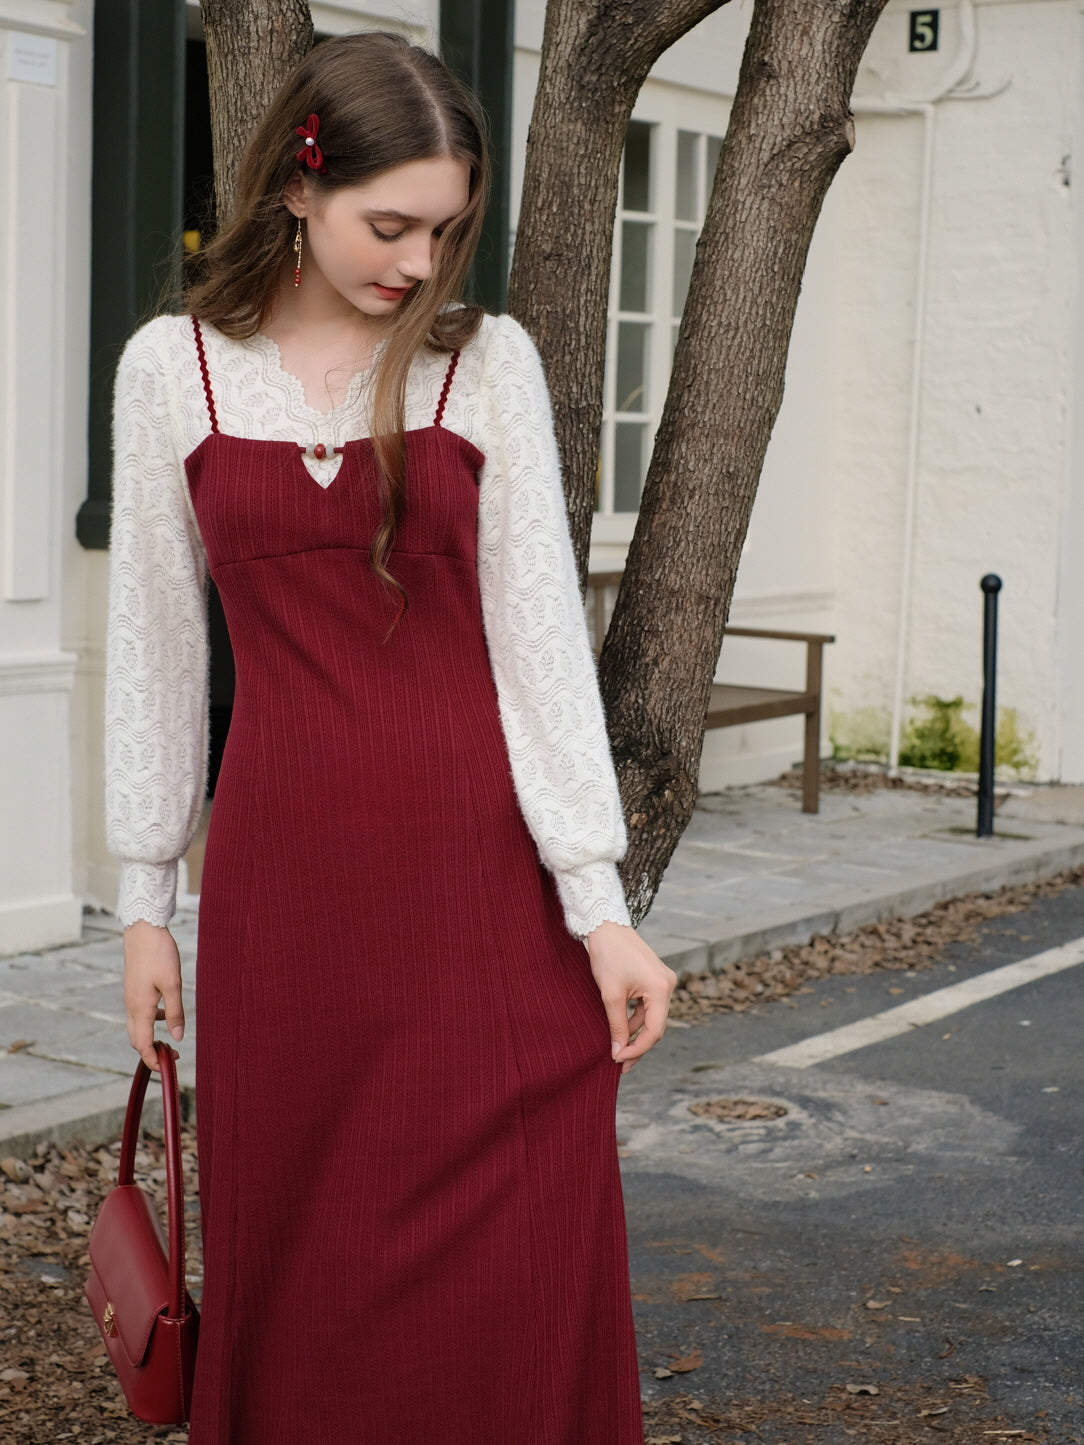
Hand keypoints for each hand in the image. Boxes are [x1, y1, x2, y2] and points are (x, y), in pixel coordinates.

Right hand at [123, 921, 183, 1070]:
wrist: (143, 930)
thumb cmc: (159, 954)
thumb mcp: (173, 984)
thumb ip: (174, 1012)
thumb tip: (177, 1038)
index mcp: (140, 1008)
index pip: (142, 1045)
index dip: (152, 1060)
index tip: (167, 1068)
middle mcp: (131, 1006)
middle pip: (137, 1039)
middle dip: (151, 1052)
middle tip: (171, 1056)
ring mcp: (130, 997)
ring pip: (137, 1027)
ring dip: (150, 1037)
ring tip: (170, 1038)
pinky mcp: (133, 989)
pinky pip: (139, 1013)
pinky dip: (150, 1021)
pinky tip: (165, 1013)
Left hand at [586, 922, 675, 1073]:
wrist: (606, 925)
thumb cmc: (608, 956)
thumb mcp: (610, 994)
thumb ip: (616, 1025)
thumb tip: (618, 1051)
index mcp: (661, 989)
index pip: (654, 1030)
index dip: (636, 1049)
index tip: (618, 1060)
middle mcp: (668, 985)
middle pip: (656, 1025)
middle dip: (637, 1044)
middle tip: (619, 1063)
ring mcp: (663, 981)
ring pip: (651, 1017)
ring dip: (635, 1032)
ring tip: (617, 1049)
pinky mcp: (654, 978)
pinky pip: (648, 1005)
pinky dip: (635, 1018)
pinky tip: (621, 1030)